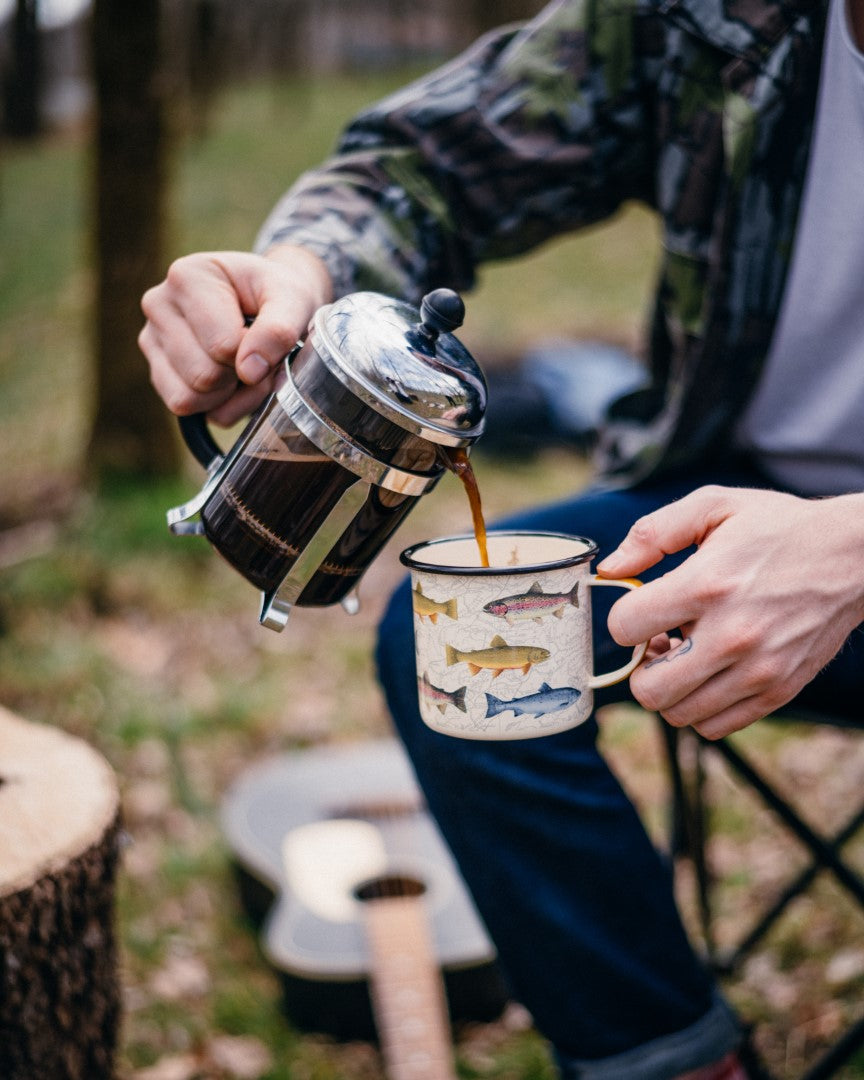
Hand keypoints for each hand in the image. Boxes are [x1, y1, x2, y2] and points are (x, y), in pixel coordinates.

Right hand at [139, 245, 331, 425]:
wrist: (268, 298)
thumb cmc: (277, 294)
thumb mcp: (292, 299)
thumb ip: (278, 331)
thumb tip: (249, 372)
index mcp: (187, 276)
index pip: (222, 345)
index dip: (254, 354)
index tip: (265, 336)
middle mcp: (158, 304)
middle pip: (203, 375)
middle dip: (241, 377)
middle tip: (259, 356)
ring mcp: (151, 339)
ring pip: (189, 397)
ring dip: (230, 395)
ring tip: (244, 366)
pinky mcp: (156, 370)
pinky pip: (182, 406)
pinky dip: (215, 405)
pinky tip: (229, 381)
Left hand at [596, 485, 863, 737]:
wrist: (853, 556)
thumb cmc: (777, 528)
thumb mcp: (713, 506)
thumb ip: (652, 533)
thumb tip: (610, 568)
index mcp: (707, 584)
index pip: (625, 627)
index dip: (622, 618)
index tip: (641, 607)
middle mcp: (732, 635)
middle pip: (648, 689)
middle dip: (639, 667)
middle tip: (657, 641)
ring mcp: (758, 670)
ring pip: (678, 713)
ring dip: (670, 688)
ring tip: (685, 654)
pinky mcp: (778, 691)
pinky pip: (714, 726)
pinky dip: (700, 706)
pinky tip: (709, 671)